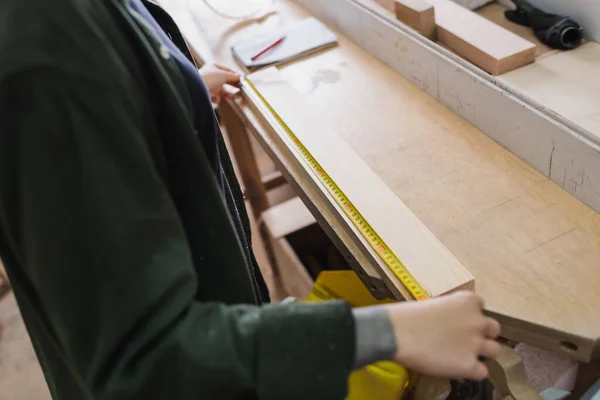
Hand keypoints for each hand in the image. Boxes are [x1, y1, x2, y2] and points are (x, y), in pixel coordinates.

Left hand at [199, 63, 240, 103]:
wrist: (197, 89)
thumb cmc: (207, 78)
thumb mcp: (224, 75)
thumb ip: (233, 76)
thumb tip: (239, 76)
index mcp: (213, 67)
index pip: (227, 70)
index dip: (234, 74)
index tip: (240, 79)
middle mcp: (210, 75)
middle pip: (225, 81)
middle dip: (231, 85)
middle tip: (238, 88)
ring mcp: (208, 84)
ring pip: (220, 90)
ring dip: (226, 93)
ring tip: (231, 96)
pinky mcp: (207, 93)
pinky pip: (215, 96)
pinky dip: (217, 98)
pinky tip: (217, 98)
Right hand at [386, 291, 500, 379]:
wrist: (397, 333)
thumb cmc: (407, 316)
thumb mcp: (433, 304)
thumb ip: (450, 312)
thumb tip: (450, 323)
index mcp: (467, 301)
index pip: (481, 306)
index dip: (470, 315)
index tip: (458, 321)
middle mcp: (477, 321)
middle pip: (494, 328)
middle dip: (482, 334)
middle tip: (464, 339)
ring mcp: (475, 344)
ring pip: (495, 350)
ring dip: (482, 353)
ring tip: (463, 355)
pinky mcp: (469, 365)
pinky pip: (483, 372)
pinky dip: (472, 371)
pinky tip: (456, 368)